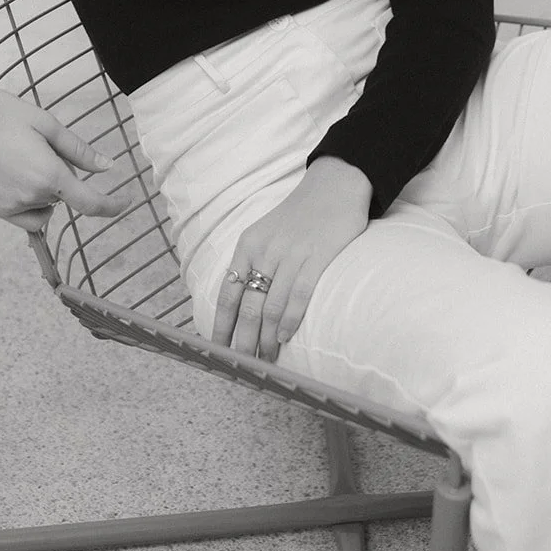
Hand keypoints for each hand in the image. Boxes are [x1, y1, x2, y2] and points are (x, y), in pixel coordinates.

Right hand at [0, 68, 132, 232]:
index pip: (90, 203)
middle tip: (40, 145)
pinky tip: (12, 174)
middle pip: (64, 196)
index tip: (125, 200)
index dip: (113, 205)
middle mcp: (31, 197)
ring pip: (44, 206)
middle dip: (62, 176)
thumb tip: (107, 167)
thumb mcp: (45, 124)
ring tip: (22, 157)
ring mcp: (10, 208)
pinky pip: (24, 214)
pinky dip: (28, 201)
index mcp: (49, 174)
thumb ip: (78, 150)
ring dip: (45, 191)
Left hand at [210, 157, 371, 360]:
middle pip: (247, 305)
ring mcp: (290, 254)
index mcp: (248, 245)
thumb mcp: (267, 233)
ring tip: (265, 360)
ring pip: (270, 306)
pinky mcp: (317, 256)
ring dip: (266, 338)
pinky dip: (289, 320)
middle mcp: (264, 250)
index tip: (216, 349)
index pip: (228, 292)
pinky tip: (284, 337)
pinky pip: (298, 295)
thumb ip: (255, 263)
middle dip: (242, 340)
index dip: (221, 323)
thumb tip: (244, 306)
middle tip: (241, 365)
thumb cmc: (300, 216)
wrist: (334, 184)